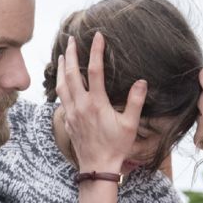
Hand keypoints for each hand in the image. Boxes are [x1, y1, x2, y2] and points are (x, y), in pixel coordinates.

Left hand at [54, 32, 146, 172]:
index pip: (95, 70)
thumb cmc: (116, 147)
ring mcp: (71, 112)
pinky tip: (62, 81)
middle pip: (72, 73)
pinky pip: (60, 97)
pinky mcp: (67, 120)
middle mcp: (80, 105)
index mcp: (96, 103)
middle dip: (71, 54)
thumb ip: (135, 102)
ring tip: (62, 55)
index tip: (97, 36)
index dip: (96, 51)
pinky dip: (60, 84)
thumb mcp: (130, 125)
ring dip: (61, 67)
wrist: (97, 166)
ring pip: (61, 84)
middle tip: (71, 40)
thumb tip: (142, 82)